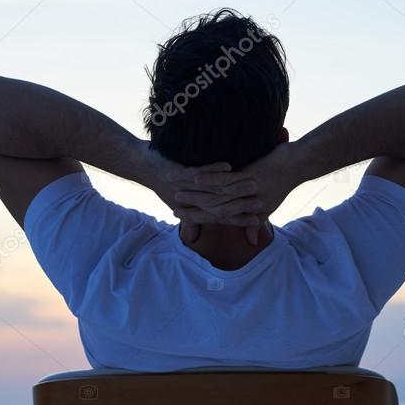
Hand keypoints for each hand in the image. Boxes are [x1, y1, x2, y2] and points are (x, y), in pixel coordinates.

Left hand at [137, 143, 260, 241]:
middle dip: (242, 204)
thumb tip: (195, 239)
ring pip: (212, 190)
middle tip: (261, 202)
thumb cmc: (164, 186)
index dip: (238, 219)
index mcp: (193, 209)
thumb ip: (190, 219)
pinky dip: (213, 170)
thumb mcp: (179, 203)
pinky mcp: (177, 174)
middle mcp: (190, 201)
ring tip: (252, 182)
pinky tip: (228, 165)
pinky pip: (197, 173)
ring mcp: (183, 188)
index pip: (220, 217)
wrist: (143, 168)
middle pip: (219, 206)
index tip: (258, 218)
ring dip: (233, 186)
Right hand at [175, 142, 300, 244]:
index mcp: (246, 211)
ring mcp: (244, 190)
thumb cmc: (280, 185)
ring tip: (177, 191)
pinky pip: (224, 178)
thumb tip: (251, 242)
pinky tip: (194, 176)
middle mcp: (243, 203)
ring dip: (195, 194)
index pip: (218, 218)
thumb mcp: (266, 207)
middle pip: (213, 208)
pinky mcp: (247, 175)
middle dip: (191, 207)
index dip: (198, 218)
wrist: (294, 167)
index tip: (180, 216)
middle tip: (172, 204)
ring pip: (215, 194)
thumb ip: (254, 223)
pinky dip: (208, 178)